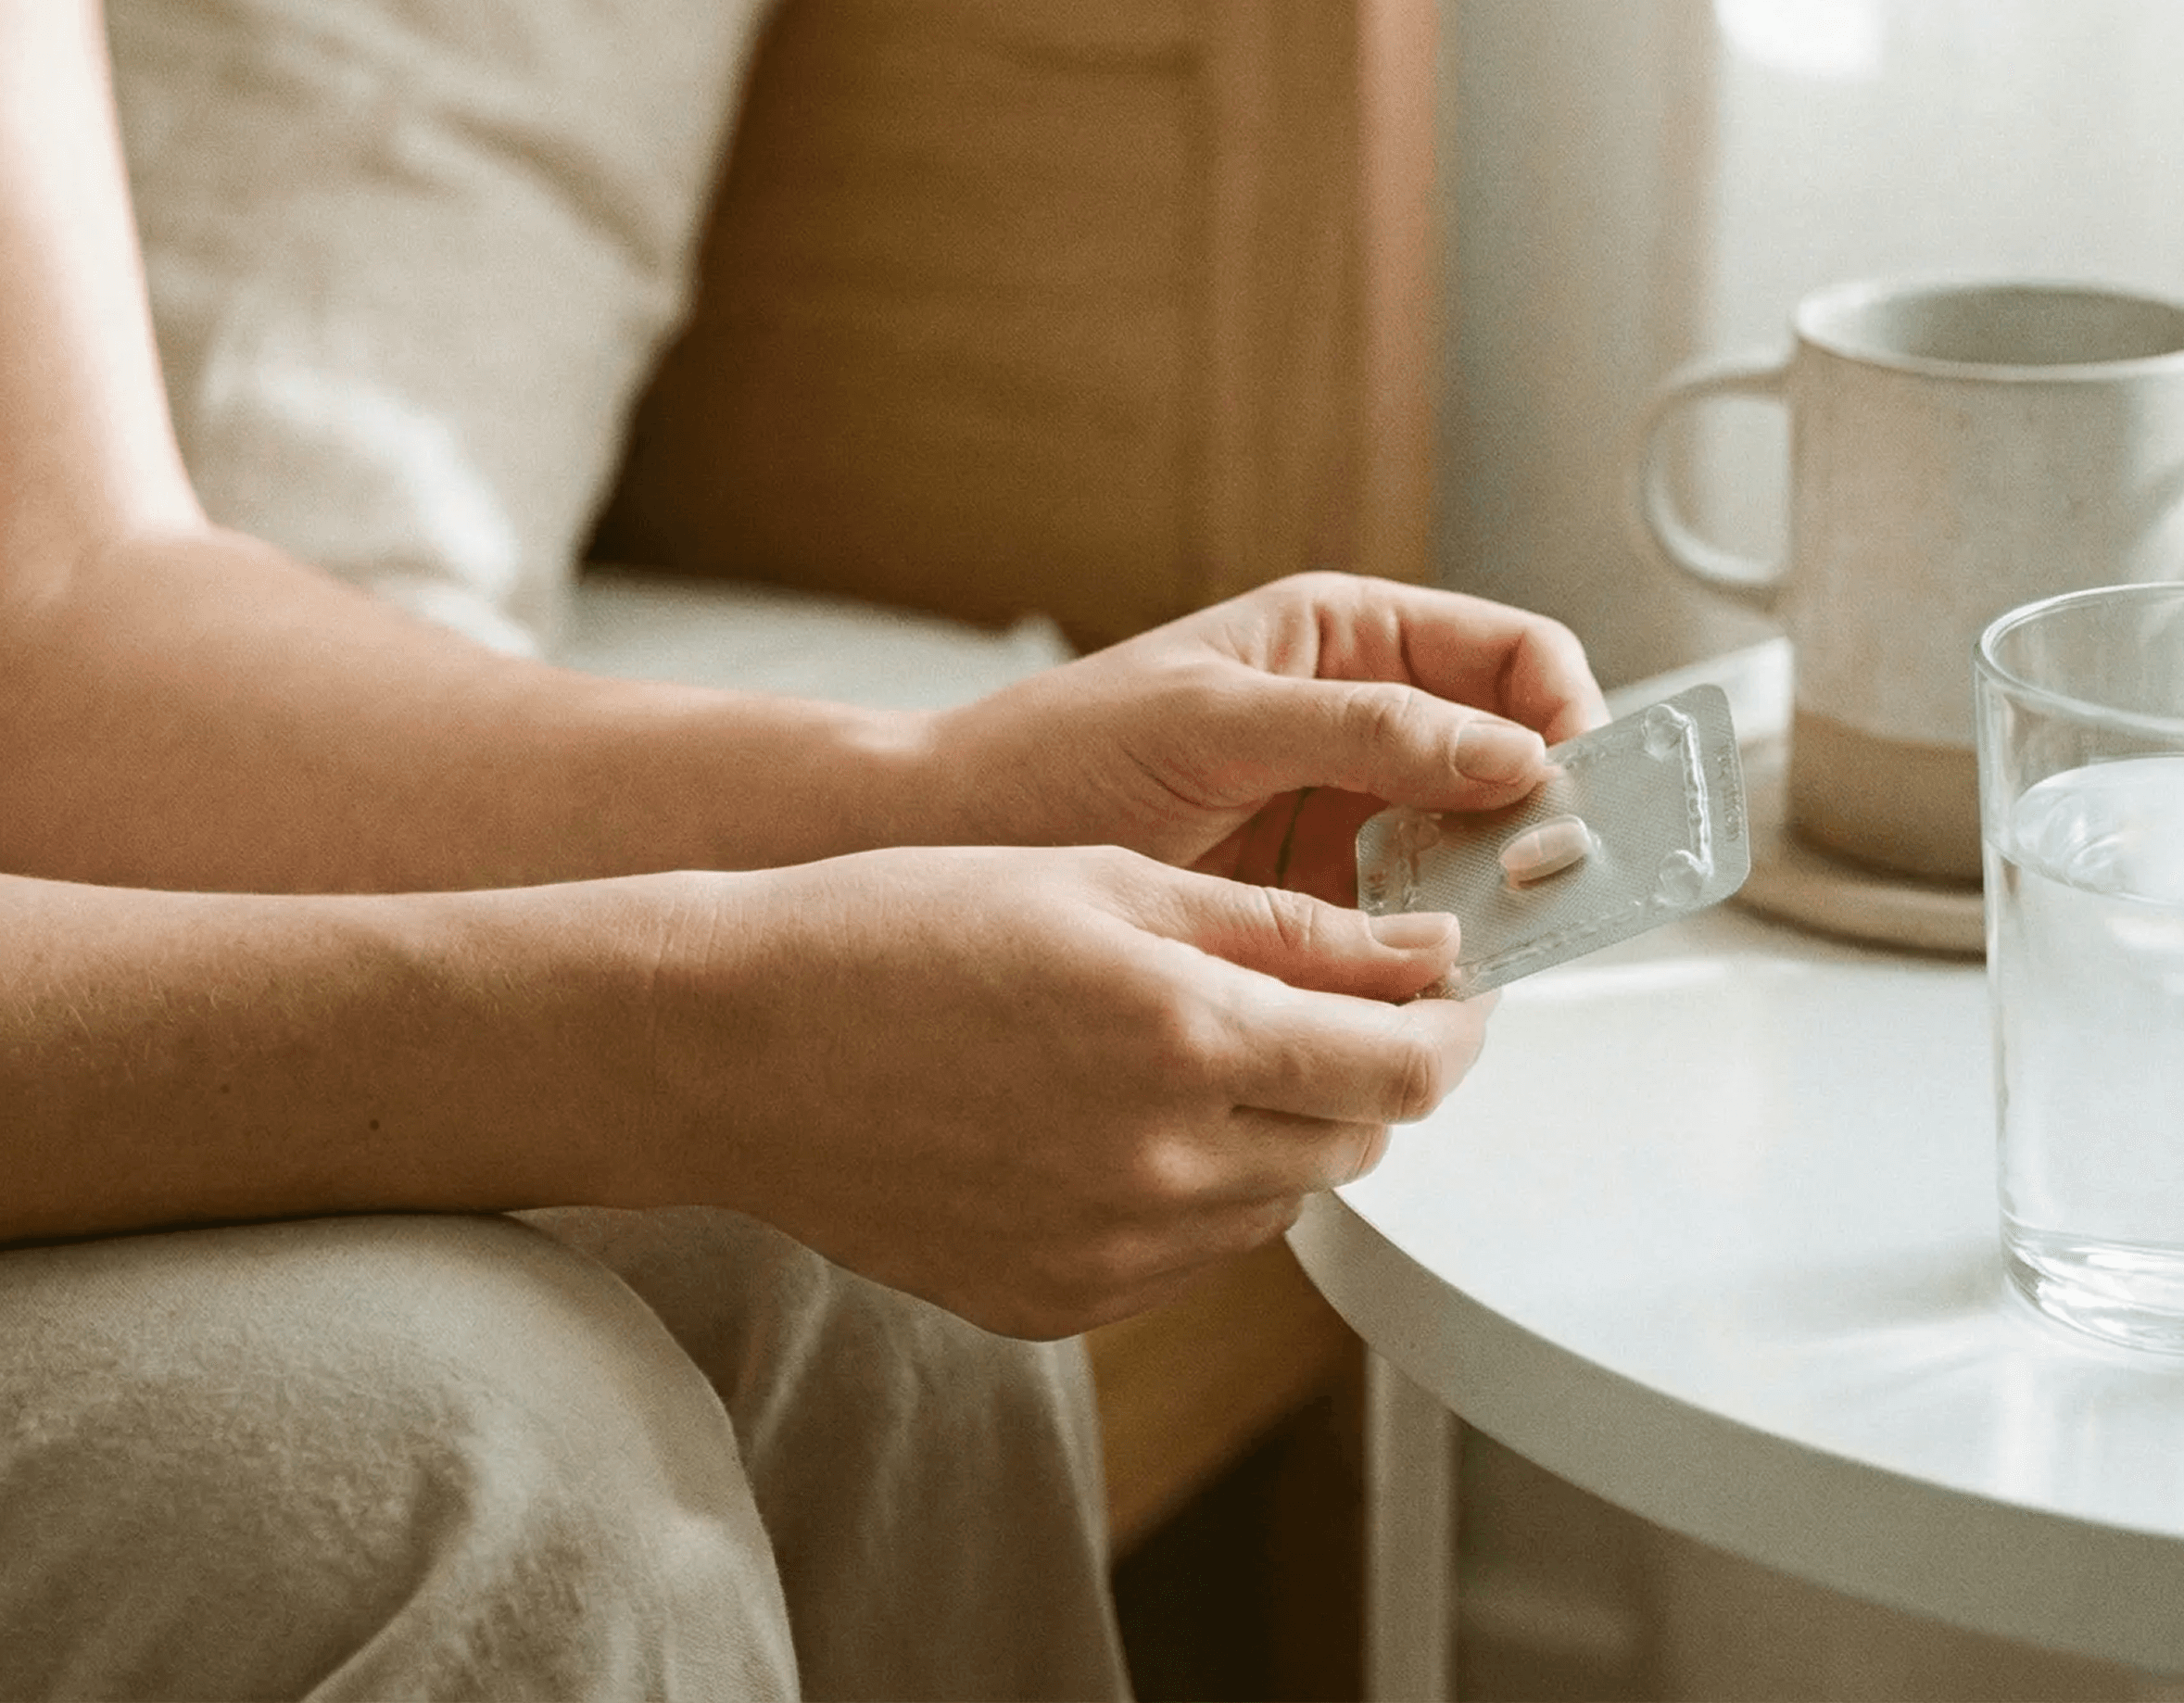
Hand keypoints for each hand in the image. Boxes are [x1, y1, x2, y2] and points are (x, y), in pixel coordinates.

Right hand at [645, 844, 1490, 1337]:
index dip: (1453, 1023)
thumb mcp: (1104, 879)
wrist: (730, 1048)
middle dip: (1369, 1072)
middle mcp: (1165, 1166)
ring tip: (1188, 1050)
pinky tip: (1110, 1121)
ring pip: (1278, 1202)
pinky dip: (1192, 1190)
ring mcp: (1112, 1253)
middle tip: (1325, 1006)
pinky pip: (1186, 1254)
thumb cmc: (898, 929)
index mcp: (1188, 1039)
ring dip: (1278, 1131)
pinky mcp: (1059, 1304)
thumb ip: (1283, 928)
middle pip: (1359, 1143)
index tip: (1448, 987)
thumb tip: (1424, 956)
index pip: (1409, 1067)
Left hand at [925, 574, 1609, 902]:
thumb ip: (1362, 729)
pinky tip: (1420, 985)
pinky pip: (1410, 935)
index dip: (1570, 713)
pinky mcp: (1312, 916)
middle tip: (1559, 883)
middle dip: (1547, 822)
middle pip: (1513, 767)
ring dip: (1494, 902)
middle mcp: (1359, 730)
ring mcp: (1340, 826)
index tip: (1581, 783)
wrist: (937, 853)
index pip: (1514, 658)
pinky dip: (1431, 961)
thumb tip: (1510, 751)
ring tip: (1486, 944)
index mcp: (1345, 642)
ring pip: (1472, 861)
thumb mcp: (1208, 720)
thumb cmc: (1045, 756)